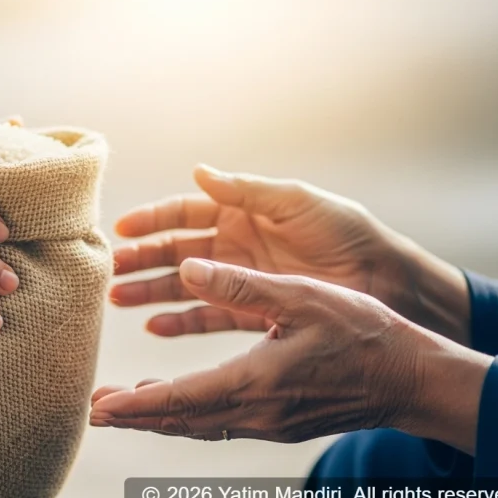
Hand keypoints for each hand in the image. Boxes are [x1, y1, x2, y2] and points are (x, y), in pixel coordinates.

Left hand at [91, 259, 492, 453]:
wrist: (409, 377)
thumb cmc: (361, 332)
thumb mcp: (300, 296)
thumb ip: (240, 284)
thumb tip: (187, 267)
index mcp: (255, 381)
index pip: (180, 400)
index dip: (135, 405)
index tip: (100, 408)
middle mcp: (256, 412)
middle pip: (181, 421)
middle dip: (135, 418)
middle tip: (95, 412)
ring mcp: (268, 423)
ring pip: (199, 425)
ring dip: (158, 418)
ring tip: (123, 410)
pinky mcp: (279, 423)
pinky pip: (220, 424)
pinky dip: (189, 416)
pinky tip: (177, 405)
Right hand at [111, 165, 470, 344]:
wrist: (386, 281)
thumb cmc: (345, 233)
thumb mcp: (295, 202)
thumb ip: (246, 191)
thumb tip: (199, 172)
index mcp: (242, 211)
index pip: (185, 212)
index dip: (153, 219)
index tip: (122, 229)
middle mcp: (234, 244)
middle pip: (175, 250)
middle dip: (142, 259)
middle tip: (111, 270)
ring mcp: (240, 279)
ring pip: (184, 285)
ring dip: (151, 291)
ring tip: (119, 300)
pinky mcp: (251, 310)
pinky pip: (206, 317)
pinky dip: (181, 321)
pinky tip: (156, 325)